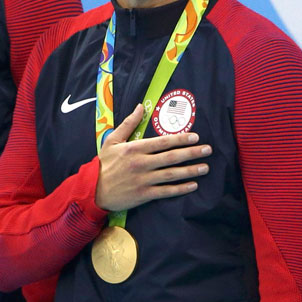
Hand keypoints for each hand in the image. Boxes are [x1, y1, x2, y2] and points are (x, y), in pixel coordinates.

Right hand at [94, 105, 210, 212]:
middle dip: (192, 153)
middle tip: (208, 150)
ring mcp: (144, 180)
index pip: (163, 142)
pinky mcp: (144, 195)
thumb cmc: (104, 164)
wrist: (93, 190)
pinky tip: (193, 185)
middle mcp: (141, 163)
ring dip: (191, 170)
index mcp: (135, 148)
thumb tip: (140, 107)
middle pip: (172, 157)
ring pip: (172, 174)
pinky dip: (181, 188)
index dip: (181, 139)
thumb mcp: (112, 140)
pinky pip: (166, 191)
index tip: (195, 137)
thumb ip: (128, 124)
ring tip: (205, 167)